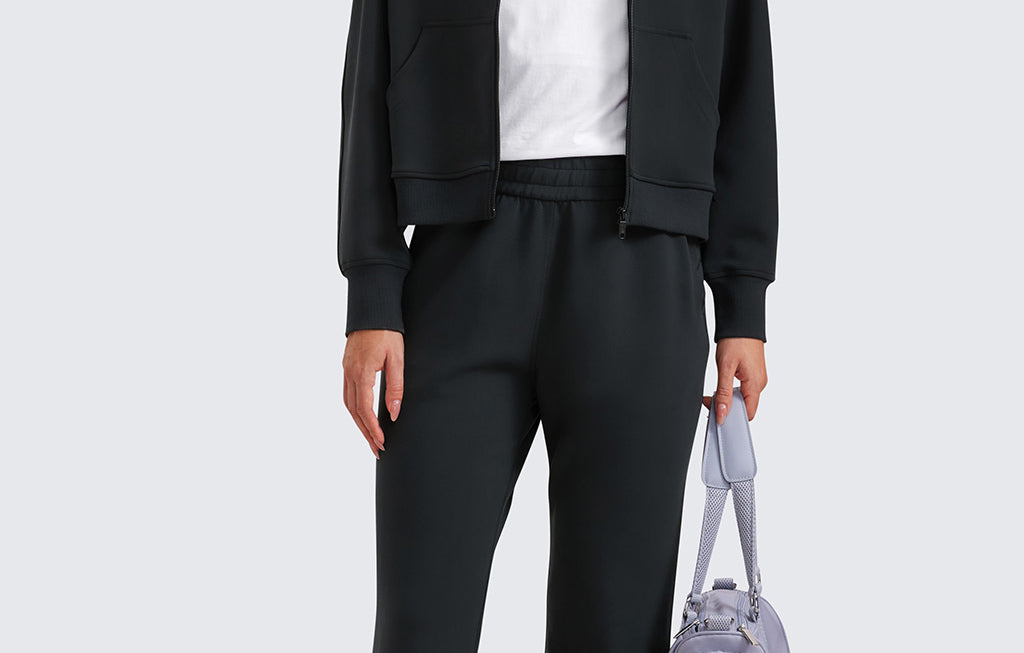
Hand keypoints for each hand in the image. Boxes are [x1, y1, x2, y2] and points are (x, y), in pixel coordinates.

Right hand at [342, 329, 404, 458]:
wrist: (373, 310)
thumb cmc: (387, 332)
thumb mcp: (397, 359)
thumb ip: (396, 386)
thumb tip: (394, 412)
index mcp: (362, 372)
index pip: (364, 409)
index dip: (372, 429)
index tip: (382, 442)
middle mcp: (349, 373)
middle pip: (354, 412)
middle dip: (365, 433)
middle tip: (377, 449)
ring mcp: (346, 370)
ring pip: (348, 405)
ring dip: (359, 424)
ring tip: (370, 438)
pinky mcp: (347, 366)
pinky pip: (347, 394)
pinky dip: (354, 410)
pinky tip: (362, 417)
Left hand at [702, 337, 766, 424]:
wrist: (742, 321)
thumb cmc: (736, 340)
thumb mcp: (725, 368)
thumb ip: (723, 393)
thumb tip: (722, 414)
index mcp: (756, 384)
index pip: (747, 414)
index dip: (731, 417)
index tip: (713, 412)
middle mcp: (760, 383)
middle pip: (744, 407)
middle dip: (726, 408)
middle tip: (708, 400)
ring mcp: (757, 378)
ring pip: (743, 399)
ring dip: (728, 399)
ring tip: (712, 392)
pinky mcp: (753, 373)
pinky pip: (744, 390)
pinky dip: (731, 391)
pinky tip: (722, 385)